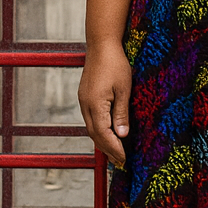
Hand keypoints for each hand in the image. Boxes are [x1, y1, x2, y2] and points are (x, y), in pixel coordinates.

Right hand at [78, 41, 131, 167]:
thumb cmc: (115, 64)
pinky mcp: (85, 96)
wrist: (101, 44)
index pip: (103, 134)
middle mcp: (85, 105)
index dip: (114, 148)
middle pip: (94, 135)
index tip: (124, 159)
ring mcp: (83, 101)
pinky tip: (107, 134)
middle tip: (120, 162)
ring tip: (114, 153)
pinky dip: (99, 131)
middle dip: (107, 149)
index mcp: (95, 104)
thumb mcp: (124, 89)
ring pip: (91, 128)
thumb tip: (122, 136)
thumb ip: (121, 113)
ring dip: (102, 142)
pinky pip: (90, 119)